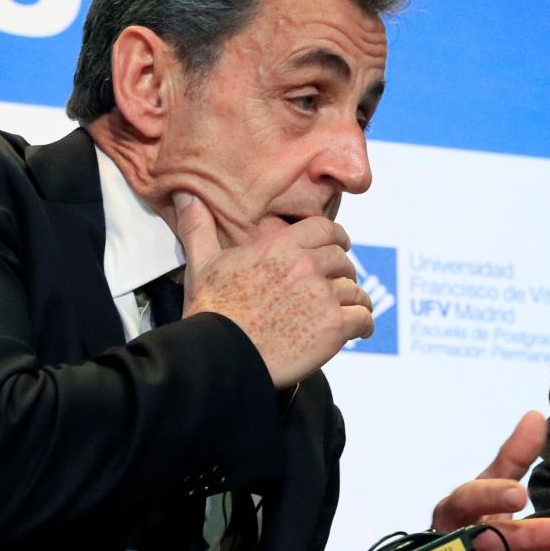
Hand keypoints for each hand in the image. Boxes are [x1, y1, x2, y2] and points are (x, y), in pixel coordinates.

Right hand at [172, 192, 372, 387]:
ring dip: (355, 301)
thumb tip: (186, 196)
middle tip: (340, 285)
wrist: (222, 354)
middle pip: (343, 261)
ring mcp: (323, 296)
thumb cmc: (211, 311)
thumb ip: (200, 227)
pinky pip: (363, 319)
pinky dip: (363, 325)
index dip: (336, 238)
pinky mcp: (334, 327)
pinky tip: (358, 331)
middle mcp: (307, 266)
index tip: (340, 246)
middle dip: (344, 272)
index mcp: (281, 247)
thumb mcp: (202, 263)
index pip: (325, 230)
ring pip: (356, 291)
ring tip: (351, 311)